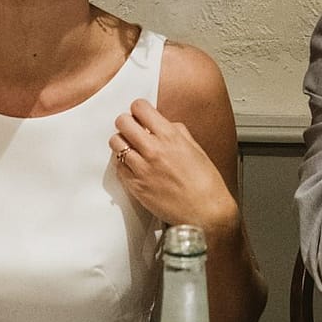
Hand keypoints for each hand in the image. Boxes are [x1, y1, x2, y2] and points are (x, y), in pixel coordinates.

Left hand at [110, 99, 238, 237]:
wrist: (205, 213)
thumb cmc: (206, 184)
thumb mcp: (196, 148)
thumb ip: (178, 132)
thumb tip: (165, 124)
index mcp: (170, 136)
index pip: (141, 108)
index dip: (139, 109)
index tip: (140, 114)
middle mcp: (153, 149)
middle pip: (123, 122)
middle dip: (126, 122)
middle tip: (132, 128)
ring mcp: (142, 168)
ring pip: (115, 143)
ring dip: (122, 142)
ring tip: (130, 147)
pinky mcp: (135, 186)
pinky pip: (118, 166)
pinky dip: (123, 163)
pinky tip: (133, 165)